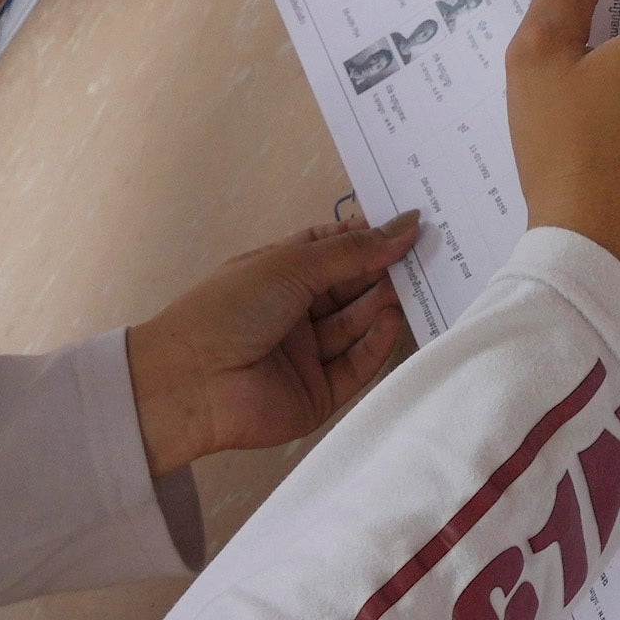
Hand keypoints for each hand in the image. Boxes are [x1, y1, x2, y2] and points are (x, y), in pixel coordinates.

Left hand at [129, 214, 424, 478]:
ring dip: (384, 303)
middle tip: (426, 254)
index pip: (333, 249)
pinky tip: (392, 319)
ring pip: (357, 324)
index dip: (367, 237)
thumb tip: (407, 225)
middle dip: (383, 270)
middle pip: (351, 287)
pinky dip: (377, 342)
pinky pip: (356, 365)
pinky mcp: (320, 393)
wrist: (193, 382)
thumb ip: (353, 251)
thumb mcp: (291, 265)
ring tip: (415, 284)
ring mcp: (308, 354)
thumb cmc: (232, 308)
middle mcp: (295, 311)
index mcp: (279, 273)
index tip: (408, 226)